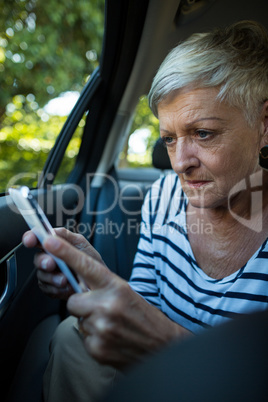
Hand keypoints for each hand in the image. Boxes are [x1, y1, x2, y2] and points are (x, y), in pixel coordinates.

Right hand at [22, 228, 104, 299]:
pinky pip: (46, 288)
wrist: (99, 283)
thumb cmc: (91, 261)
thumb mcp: (81, 244)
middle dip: (43, 261)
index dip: (31, 237)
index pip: (38, 238)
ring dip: (52, 277)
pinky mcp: (50, 288)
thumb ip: (65, 237)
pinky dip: (56, 289)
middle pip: (38, 258)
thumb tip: (50, 233)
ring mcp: (49, 273)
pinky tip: (66, 287)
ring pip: (41, 275)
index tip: (30, 240)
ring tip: (65, 280)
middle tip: (51, 264)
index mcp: (55, 244)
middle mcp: (50, 257)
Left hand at [42, 235, 191, 368]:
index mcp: (116, 287)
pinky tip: (110, 338)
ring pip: (78, 319)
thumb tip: (76, 280)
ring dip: (90, 321)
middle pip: (73, 300)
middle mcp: (107, 306)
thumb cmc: (144, 316)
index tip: (49, 241)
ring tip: (111, 325)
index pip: (86, 266)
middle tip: (102, 308)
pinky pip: (83, 337)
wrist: (163, 345)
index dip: (65, 252)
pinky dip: (93, 338)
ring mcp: (101, 329)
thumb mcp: (126, 292)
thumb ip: (101, 285)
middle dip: (82, 304)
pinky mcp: (97, 348)